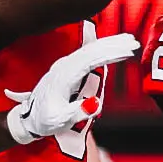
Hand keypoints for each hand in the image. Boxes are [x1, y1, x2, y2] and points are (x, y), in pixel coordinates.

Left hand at [6, 33, 139, 144]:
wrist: (28, 118)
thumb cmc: (44, 121)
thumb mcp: (59, 121)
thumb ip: (77, 112)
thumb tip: (95, 103)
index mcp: (63, 76)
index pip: (90, 59)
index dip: (110, 53)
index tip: (127, 51)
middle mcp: (64, 66)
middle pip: (91, 49)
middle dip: (113, 44)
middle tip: (134, 41)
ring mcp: (65, 65)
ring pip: (89, 49)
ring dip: (109, 43)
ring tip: (128, 40)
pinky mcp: (67, 68)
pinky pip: (87, 53)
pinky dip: (101, 48)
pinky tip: (111, 45)